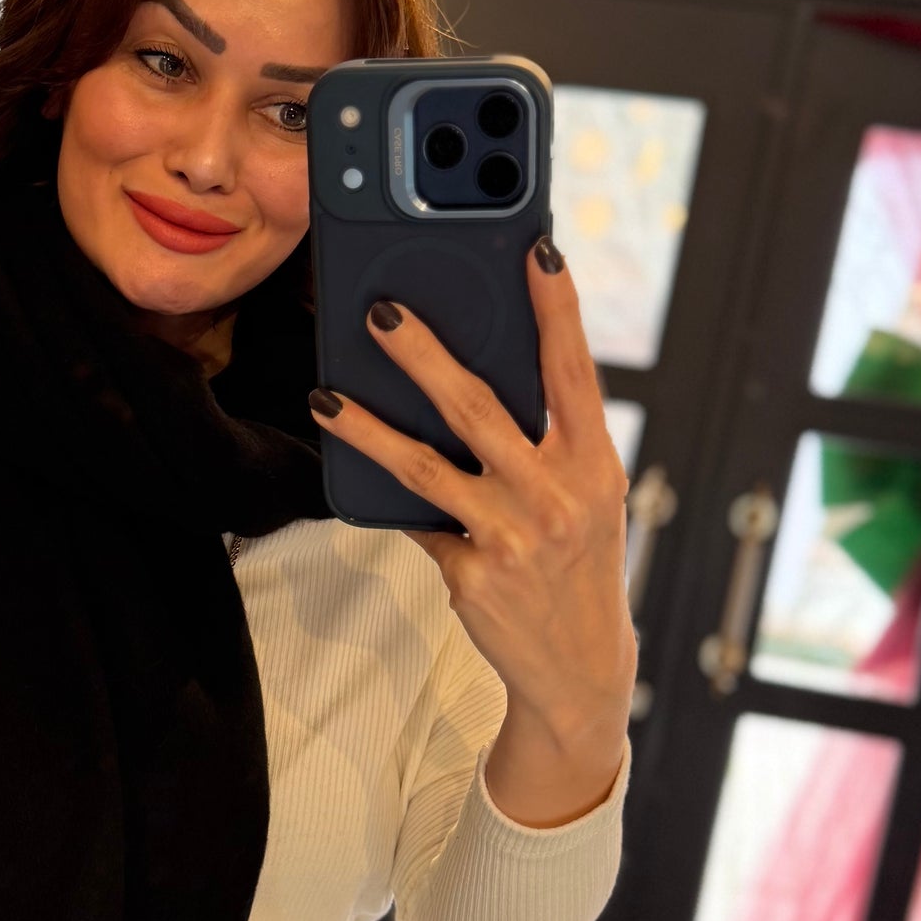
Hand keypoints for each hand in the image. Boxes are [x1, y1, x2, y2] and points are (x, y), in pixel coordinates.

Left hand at [310, 241, 633, 827]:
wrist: (579, 669)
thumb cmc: (576, 563)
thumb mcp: (584, 498)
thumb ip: (545, 444)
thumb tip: (472, 376)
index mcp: (594, 462)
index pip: (574, 371)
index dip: (557, 309)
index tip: (537, 250)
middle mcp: (556, 496)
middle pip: (480, 408)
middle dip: (425, 354)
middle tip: (382, 311)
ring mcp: (511, 537)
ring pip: (425, 466)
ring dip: (369, 426)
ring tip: (327, 394)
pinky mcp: (471, 573)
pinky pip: (417, 520)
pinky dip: (390, 497)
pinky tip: (356, 468)